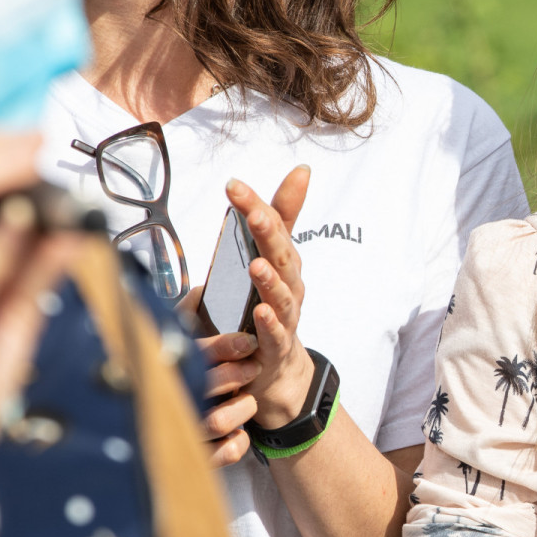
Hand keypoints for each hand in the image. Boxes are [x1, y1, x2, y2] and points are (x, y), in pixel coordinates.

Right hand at [184, 290, 258, 467]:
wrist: (176, 416)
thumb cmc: (183, 368)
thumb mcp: (183, 336)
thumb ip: (190, 312)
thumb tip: (204, 289)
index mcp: (168, 367)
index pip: (194, 354)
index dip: (224, 346)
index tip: (247, 341)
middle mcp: (172, 399)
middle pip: (208, 387)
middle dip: (238, 375)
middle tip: (250, 368)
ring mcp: (183, 430)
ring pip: (218, 422)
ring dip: (242, 409)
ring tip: (246, 400)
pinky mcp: (197, 456)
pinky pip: (224, 453)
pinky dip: (237, 444)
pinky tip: (239, 433)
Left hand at [226, 169, 314, 429]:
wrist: (276, 367)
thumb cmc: (271, 304)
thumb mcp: (273, 257)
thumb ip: (281, 216)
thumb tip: (303, 170)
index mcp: (284, 261)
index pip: (272, 227)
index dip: (255, 205)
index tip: (233, 185)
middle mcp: (289, 285)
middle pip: (282, 257)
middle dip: (268, 235)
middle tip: (252, 214)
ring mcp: (284, 316)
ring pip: (281, 296)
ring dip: (269, 281)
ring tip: (255, 265)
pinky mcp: (276, 347)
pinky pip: (274, 335)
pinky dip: (268, 324)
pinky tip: (258, 312)